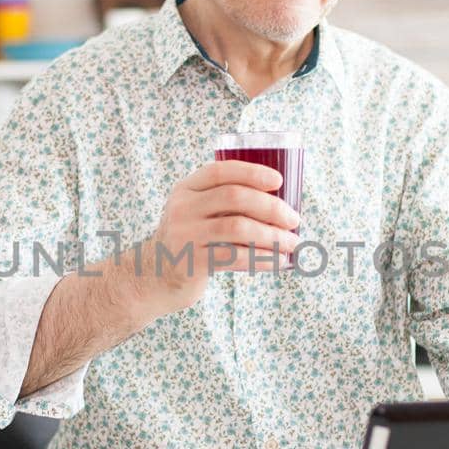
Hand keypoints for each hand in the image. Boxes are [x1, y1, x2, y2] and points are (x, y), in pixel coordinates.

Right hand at [131, 160, 299, 314]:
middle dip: (271, 206)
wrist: (154, 277)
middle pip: (234, 197)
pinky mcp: (192, 262)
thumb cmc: (190, 241)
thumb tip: (281, 204)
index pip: (220, 171)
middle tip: (294, 219)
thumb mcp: (196, 213)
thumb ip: (222, 202)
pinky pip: (235, 257)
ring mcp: (185, 235)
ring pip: (238, 227)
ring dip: (272, 235)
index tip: (278, 180)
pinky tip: (280, 261)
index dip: (252, 172)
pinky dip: (263, 258)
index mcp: (186, 189)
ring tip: (293, 243)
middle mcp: (182, 208)